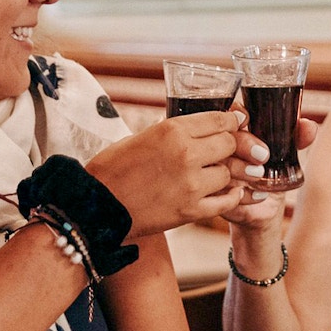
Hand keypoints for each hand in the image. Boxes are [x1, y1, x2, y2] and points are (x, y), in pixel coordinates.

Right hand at [86, 111, 242, 238]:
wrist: (95, 206)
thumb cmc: (113, 169)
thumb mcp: (142, 136)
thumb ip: (173, 131)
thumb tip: (199, 125)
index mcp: (172, 130)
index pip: (220, 119)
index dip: (231, 121)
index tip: (235, 123)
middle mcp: (186, 153)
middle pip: (230, 143)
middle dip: (231, 145)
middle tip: (225, 151)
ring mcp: (191, 184)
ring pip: (229, 172)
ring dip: (225, 173)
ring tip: (216, 174)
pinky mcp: (191, 211)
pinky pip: (226, 201)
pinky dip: (230, 196)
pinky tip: (226, 192)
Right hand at [220, 116, 319, 229]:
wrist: (263, 213)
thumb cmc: (271, 177)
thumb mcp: (285, 156)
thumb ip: (296, 138)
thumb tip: (309, 127)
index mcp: (233, 136)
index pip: (226, 116)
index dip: (236, 115)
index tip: (248, 120)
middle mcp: (219, 153)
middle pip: (220, 138)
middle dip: (243, 143)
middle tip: (264, 155)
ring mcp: (214, 176)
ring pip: (220, 166)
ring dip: (242, 169)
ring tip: (261, 176)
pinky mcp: (215, 200)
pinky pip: (223, 195)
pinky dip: (244, 195)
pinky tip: (260, 196)